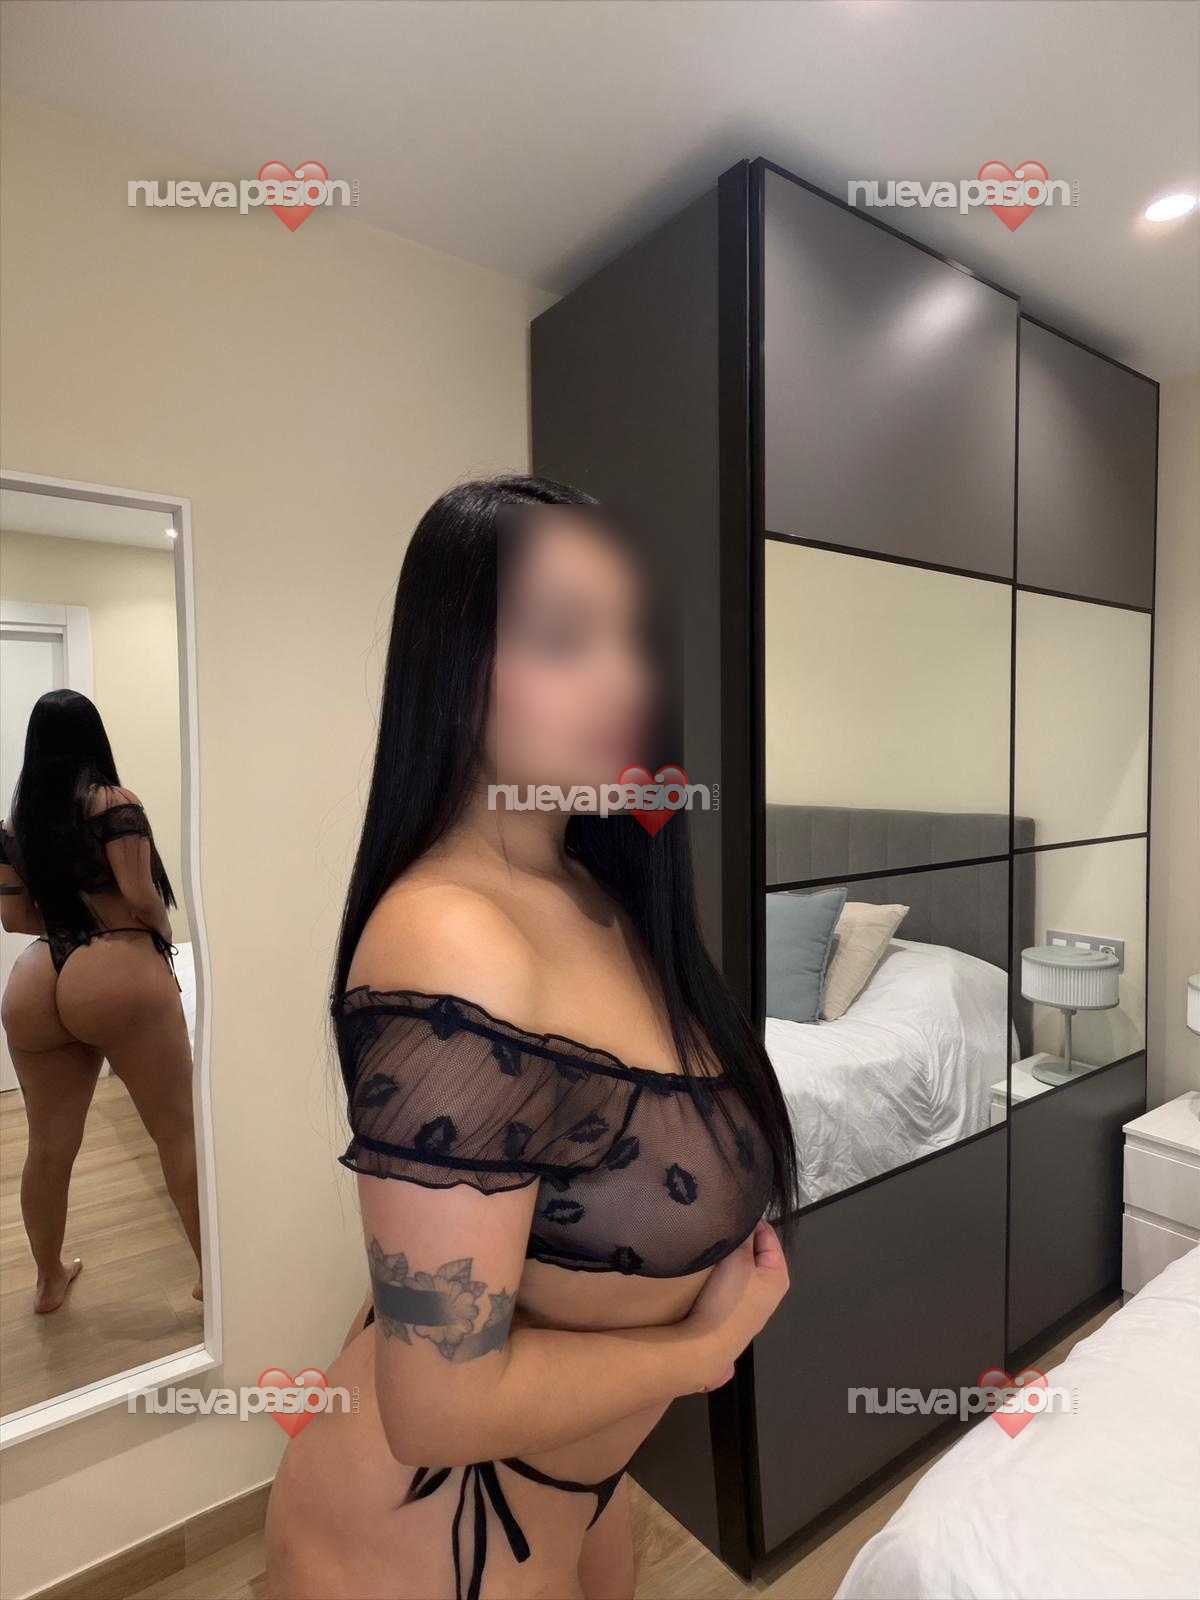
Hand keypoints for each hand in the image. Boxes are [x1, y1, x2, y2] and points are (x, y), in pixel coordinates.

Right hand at [682, 1220, 789, 1391]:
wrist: (708, 1343)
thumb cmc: (728, 1299)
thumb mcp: (739, 1260)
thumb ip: (745, 1236)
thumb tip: (746, 1219)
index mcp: (779, 1274)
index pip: (767, 1233)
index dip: (747, 1222)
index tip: (726, 1215)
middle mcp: (771, 1288)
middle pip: (756, 1251)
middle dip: (738, 1241)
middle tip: (717, 1231)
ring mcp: (754, 1301)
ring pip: (742, 1266)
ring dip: (730, 1257)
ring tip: (713, 1248)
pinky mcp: (737, 1310)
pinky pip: (733, 1281)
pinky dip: (724, 1272)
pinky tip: (711, 1270)